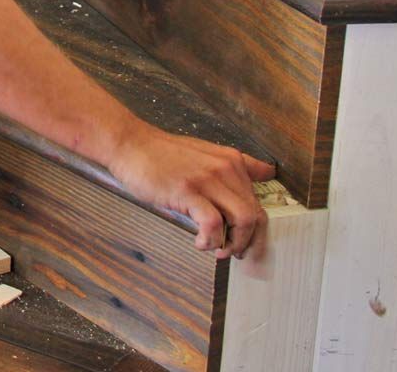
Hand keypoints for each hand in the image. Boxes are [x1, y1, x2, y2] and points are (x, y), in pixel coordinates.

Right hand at [109, 124, 276, 259]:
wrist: (130, 144)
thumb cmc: (161, 153)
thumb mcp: (205, 152)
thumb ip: (233, 166)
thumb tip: (266, 172)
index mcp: (231, 161)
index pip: (259, 200)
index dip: (259, 229)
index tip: (253, 244)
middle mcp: (225, 169)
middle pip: (255, 214)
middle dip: (248, 241)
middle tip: (234, 252)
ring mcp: (207, 179)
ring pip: (243, 219)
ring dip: (234, 243)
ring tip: (219, 250)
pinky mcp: (187, 191)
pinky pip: (213, 223)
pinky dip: (210, 240)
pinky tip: (200, 242)